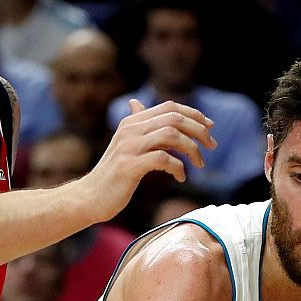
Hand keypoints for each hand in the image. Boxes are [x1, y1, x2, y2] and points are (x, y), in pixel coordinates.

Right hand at [84, 99, 216, 216]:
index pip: (170, 107)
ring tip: (200, 163)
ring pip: (171, 135)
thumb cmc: (112, 173)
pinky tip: (181, 177)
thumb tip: (136, 103)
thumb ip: (136, 125)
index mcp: (132, 122)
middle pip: (174, 118)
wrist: (89, 197)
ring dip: (191, 149)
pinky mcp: (129, 166)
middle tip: (211, 146)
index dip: (194, 114)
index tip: (209, 128)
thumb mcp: (124, 144)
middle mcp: (130, 129)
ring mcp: (128, 147)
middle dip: (198, 130)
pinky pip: (162, 159)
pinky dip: (178, 167)